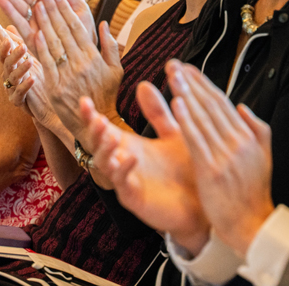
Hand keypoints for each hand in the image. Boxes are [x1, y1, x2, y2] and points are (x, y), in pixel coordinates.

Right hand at [0, 24, 64, 135]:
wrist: (49, 104)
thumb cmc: (41, 76)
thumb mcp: (32, 56)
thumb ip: (18, 42)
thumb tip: (6, 24)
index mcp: (11, 63)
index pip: (3, 49)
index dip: (0, 39)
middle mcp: (9, 75)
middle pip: (6, 62)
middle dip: (12, 52)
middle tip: (21, 44)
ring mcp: (12, 89)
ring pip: (12, 77)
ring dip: (20, 67)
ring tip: (29, 60)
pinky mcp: (19, 102)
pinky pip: (20, 93)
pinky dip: (25, 85)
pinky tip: (33, 79)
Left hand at [33, 0, 123, 140]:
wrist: (96, 125)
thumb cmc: (107, 96)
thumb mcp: (116, 70)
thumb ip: (110, 46)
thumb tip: (103, 24)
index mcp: (94, 58)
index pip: (78, 28)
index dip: (67, 10)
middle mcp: (81, 64)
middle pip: (64, 31)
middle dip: (53, 10)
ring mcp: (67, 76)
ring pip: (54, 44)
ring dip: (44, 23)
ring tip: (36, 5)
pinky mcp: (55, 88)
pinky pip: (47, 63)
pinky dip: (40, 47)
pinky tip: (34, 32)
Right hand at [80, 86, 209, 253]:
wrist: (203, 203)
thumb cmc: (187, 169)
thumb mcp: (173, 134)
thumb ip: (158, 112)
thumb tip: (143, 84)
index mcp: (130, 146)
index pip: (104, 128)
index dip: (91, 116)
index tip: (84, 100)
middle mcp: (123, 163)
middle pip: (98, 145)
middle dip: (94, 132)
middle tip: (97, 119)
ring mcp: (127, 182)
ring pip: (106, 165)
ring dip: (105, 150)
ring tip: (111, 136)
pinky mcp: (135, 199)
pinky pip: (123, 185)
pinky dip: (124, 170)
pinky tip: (131, 157)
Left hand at [168, 61, 274, 255]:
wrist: (251, 226)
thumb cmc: (253, 194)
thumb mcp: (264, 157)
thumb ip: (257, 129)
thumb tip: (242, 107)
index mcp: (249, 138)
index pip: (223, 102)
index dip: (204, 83)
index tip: (188, 69)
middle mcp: (238, 142)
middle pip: (211, 105)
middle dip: (191, 82)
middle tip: (174, 65)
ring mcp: (226, 156)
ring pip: (203, 118)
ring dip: (186, 94)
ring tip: (172, 76)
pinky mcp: (212, 170)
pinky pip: (197, 140)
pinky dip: (187, 120)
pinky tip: (177, 104)